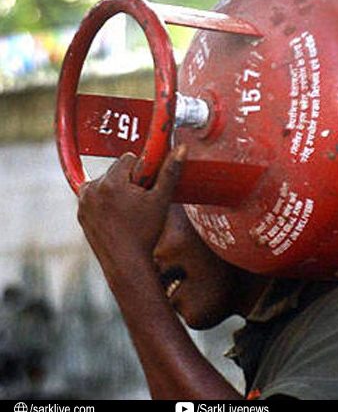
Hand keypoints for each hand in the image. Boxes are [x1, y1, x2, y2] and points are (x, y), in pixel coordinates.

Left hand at [77, 146, 186, 278]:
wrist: (126, 263)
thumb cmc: (145, 232)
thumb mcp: (161, 200)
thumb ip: (170, 172)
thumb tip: (181, 148)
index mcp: (111, 182)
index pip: (128, 159)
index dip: (142, 172)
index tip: (147, 188)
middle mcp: (92, 188)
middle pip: (116, 171)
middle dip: (129, 181)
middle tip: (140, 203)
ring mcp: (83, 202)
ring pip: (105, 183)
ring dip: (117, 191)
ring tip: (128, 213)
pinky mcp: (81, 213)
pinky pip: (95, 197)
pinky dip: (106, 203)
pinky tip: (117, 218)